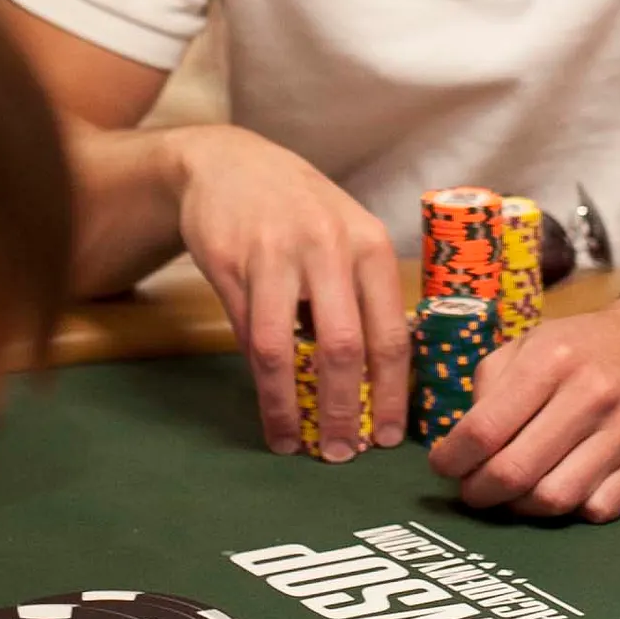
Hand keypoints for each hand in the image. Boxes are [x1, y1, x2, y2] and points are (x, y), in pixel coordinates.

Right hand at [176, 125, 409, 459]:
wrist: (228, 164)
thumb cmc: (300, 209)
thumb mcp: (346, 235)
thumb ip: (364, 293)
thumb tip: (382, 376)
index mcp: (369, 245)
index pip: (391, 332)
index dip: (391, 393)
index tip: (387, 437)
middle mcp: (328, 247)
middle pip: (344, 347)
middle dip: (344, 410)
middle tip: (343, 455)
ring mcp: (276, 255)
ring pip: (286, 349)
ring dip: (291, 407)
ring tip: (298, 444)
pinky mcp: (231, 264)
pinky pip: (248, 336)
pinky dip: (260, 382)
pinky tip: (268, 409)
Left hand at [428, 294, 619, 522]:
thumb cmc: (581, 346)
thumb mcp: (529, 342)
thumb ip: (490, 384)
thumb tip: (461, 441)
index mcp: (551, 360)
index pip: (485, 428)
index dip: (453, 458)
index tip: (442, 466)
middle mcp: (590, 395)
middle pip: (516, 471)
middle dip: (479, 492)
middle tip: (470, 490)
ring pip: (555, 499)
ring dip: (519, 508)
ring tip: (508, 496)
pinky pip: (596, 510)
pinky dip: (568, 512)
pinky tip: (555, 491)